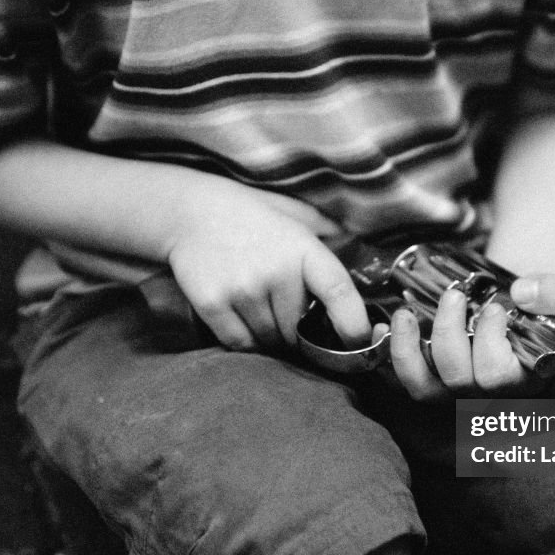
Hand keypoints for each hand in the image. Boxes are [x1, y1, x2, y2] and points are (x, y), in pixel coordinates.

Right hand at [165, 189, 368, 351]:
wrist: (190, 211)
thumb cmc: (252, 215)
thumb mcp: (297, 215)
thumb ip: (330, 235)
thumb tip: (364, 257)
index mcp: (304, 249)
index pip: (340, 294)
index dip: (354, 326)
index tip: (357, 342)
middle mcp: (276, 271)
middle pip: (299, 330)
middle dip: (298, 331)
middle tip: (286, 313)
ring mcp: (243, 289)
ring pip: (270, 340)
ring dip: (270, 336)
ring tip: (260, 309)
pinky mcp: (213, 303)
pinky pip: (241, 343)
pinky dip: (245, 341)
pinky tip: (242, 318)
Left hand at [388, 273, 554, 400]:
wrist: (523, 303)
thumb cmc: (548, 305)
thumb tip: (523, 293)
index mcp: (525, 381)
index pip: (499, 378)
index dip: (491, 343)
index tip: (496, 307)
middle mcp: (487, 394)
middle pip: (459, 380)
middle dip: (450, 334)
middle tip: (454, 295)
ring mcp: (455, 390)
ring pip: (423, 389)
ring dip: (408, 350)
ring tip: (407, 313)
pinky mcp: (430, 378)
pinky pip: (401, 380)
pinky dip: (388, 355)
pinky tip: (383, 327)